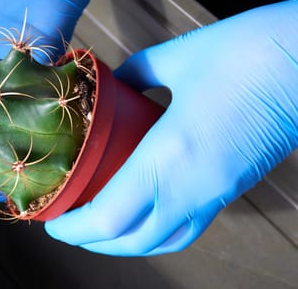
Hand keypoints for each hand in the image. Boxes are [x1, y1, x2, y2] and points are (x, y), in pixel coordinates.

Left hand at [45, 0, 297, 254]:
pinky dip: (158, 232)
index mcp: (168, 157)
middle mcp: (191, 188)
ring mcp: (216, 194)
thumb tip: (117, 82)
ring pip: (164, 241)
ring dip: (125, 243)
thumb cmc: (245, 54)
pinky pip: (189, 228)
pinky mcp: (233, 189)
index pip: (109, 218)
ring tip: (101, 229)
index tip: (52, 221)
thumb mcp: (177, 58)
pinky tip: (145, 213)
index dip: (74, 229)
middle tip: (68, 226)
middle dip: (93, 243)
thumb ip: (137, 74)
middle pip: (133, 241)